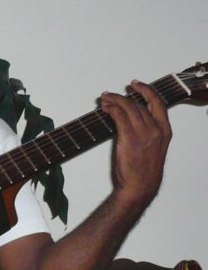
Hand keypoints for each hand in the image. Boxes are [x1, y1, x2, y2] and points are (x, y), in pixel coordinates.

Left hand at [101, 80, 171, 206]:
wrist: (140, 186)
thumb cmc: (145, 171)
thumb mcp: (154, 148)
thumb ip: (147, 132)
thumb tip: (130, 119)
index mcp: (165, 131)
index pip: (158, 103)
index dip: (147, 90)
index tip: (137, 84)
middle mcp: (156, 129)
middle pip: (138, 104)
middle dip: (122, 95)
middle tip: (111, 94)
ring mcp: (143, 133)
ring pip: (128, 107)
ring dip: (114, 100)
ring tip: (104, 99)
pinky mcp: (129, 137)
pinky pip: (119, 116)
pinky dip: (111, 109)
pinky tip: (105, 108)